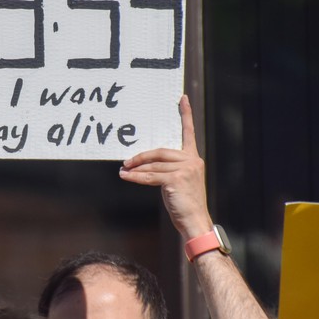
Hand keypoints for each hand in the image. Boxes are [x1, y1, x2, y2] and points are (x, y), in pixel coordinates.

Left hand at [119, 94, 211, 239]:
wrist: (194, 221)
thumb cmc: (184, 203)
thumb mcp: (178, 182)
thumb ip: (167, 169)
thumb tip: (142, 165)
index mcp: (193, 158)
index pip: (188, 132)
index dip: (186, 114)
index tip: (182, 98)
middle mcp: (192, 160)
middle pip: (160, 151)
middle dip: (141, 157)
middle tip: (126, 162)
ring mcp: (185, 168)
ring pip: (153, 164)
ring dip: (136, 168)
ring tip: (124, 171)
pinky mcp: (176, 178)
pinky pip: (150, 176)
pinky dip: (135, 177)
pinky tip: (126, 177)